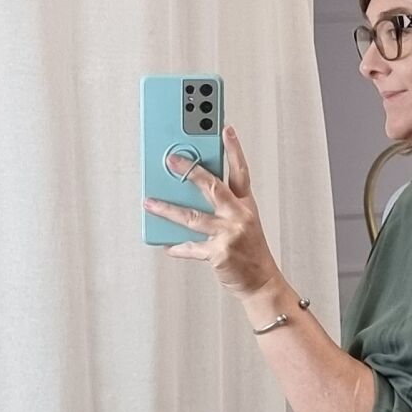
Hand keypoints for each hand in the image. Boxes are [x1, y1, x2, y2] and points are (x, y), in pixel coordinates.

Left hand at [144, 126, 279, 299]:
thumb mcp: (243, 223)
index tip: (225, 128)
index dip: (234, 149)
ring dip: (167, 209)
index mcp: (246, 205)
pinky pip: (191, 247)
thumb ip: (222, 206)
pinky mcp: (219, 253)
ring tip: (150, 201)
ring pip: (192, 217)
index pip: (240, 171)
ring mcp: (229, 234)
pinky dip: (176, 246)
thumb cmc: (250, 252)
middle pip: (213, 186)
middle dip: (190, 171)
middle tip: (171, 159)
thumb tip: (188, 193)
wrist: (262, 284)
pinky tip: (165, 243)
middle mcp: (239, 216)